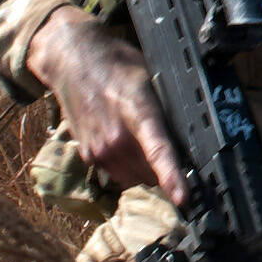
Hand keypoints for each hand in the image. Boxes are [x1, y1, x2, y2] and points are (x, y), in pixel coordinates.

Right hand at [26, 7, 186, 202]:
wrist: (72, 62)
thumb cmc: (115, 67)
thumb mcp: (151, 80)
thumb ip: (166, 112)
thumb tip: (189, 136)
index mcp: (137, 112)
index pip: (159, 152)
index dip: (173, 178)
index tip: (184, 199)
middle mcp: (116, 137)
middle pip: (151, 173)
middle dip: (163, 169)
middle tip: (164, 145)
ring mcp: (100, 149)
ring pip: (134, 178)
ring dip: (143, 170)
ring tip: (140, 140)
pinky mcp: (88, 156)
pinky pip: (117, 174)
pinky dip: (125, 166)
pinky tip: (123, 141)